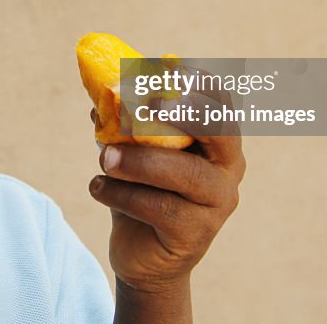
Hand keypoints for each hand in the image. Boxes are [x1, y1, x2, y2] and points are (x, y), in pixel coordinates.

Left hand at [88, 88, 245, 294]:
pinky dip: (122, 194)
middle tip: (147, 106)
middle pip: (219, 130)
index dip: (199, 84)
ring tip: (104, 159)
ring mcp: (217, 204)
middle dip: (186, 112)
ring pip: (183, 173)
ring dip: (137, 161)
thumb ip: (121, 125)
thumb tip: (99, 100)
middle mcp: (228, 169)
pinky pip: (159, 207)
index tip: (171, 71)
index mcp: (217, 140)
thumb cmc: (142, 192)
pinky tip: (99, 188)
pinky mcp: (196, 235)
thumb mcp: (132, 152)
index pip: (221, 103)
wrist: (143, 256)